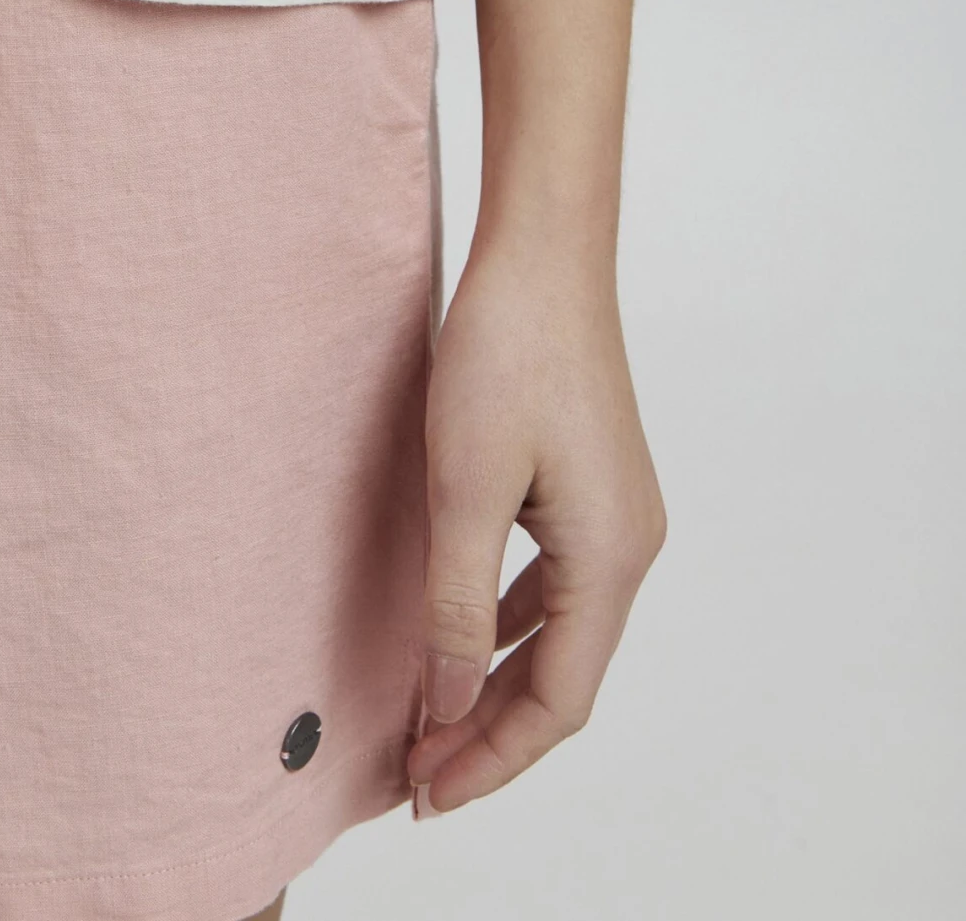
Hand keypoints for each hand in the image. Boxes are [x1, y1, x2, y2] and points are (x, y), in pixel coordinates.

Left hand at [406, 231, 665, 810]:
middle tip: (417, 772)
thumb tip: (446, 702)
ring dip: (495, 682)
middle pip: (563, 677)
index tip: (427, 792)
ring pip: (557, 634)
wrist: (545, 253)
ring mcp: (617, 514)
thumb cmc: (509, 352)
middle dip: (490, 731)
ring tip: (432, 720)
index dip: (492, 757)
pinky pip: (554, 585)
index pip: (557, 701)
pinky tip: (463, 635)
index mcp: (609, 558)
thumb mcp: (466, 487)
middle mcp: (630, 546)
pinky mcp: (593, 485)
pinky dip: (506, 625)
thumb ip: (455, 604)